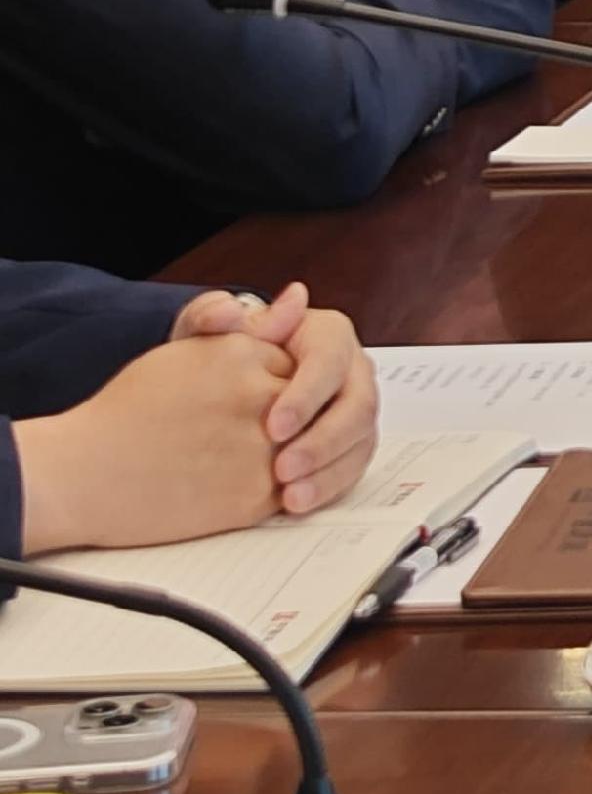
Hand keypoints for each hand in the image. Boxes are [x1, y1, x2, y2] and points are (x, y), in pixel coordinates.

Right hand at [13, 316, 294, 550]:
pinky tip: (234, 482)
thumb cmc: (129, 411)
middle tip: (233, 432)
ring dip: (289, 453)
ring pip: (308, 447)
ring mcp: (260, 448)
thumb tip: (300, 296)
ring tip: (233, 457)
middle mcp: (258, 396)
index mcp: (243, 353)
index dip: (274, 385)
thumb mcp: (189, 351)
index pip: (300, 361)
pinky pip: (295, 488)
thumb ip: (255, 327)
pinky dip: (277, 488)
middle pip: (309, 404)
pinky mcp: (253, 496)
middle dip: (287, 419)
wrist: (82, 474)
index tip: (241, 398)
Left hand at [181, 284, 374, 515]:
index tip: (273, 426)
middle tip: (283, 469)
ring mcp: (353, 408)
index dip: (308, 394)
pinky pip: (354, 465)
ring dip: (330, 470)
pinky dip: (328, 486)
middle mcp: (350, 369)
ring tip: (289, 495)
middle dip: (324, 440)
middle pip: (359, 402)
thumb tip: (245, 307)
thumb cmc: (208, 359)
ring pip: (363, 438)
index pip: (330, 358)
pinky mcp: (348, 443)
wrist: (208, 397)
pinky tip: (295, 503)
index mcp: (325, 334)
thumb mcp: (201, 333)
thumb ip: (214, 316)